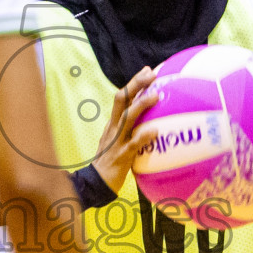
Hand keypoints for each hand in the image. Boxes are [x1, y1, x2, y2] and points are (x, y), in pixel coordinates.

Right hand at [92, 67, 160, 194]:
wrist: (96, 182)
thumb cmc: (111, 162)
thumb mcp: (118, 141)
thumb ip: (131, 130)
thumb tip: (152, 123)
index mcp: (113, 122)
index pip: (123, 97)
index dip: (135, 83)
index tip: (148, 70)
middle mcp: (113, 127)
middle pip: (122, 99)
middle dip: (136, 84)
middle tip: (151, 73)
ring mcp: (116, 140)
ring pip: (127, 117)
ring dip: (141, 105)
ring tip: (157, 96)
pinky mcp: (121, 155)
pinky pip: (133, 143)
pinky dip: (144, 136)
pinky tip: (155, 131)